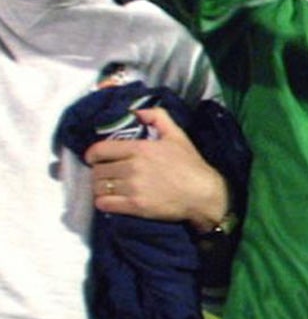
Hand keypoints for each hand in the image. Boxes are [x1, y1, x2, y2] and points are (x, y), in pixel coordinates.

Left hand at [83, 106, 230, 229]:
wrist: (204, 195)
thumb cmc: (191, 166)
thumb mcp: (178, 136)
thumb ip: (157, 117)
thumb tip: (136, 111)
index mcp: (140, 149)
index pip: (100, 150)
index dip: (91, 155)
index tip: (93, 159)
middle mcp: (133, 167)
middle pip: (98, 171)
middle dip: (98, 172)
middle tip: (104, 175)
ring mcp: (133, 188)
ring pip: (99, 187)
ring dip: (100, 188)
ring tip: (107, 188)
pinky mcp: (136, 206)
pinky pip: (104, 204)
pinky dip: (102, 202)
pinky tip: (109, 201)